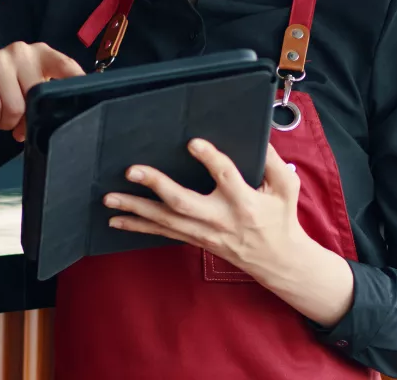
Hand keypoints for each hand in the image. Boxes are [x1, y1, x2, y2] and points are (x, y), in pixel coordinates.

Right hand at [0, 42, 82, 141]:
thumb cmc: (6, 93)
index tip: (88, 96)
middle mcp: (20, 50)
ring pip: (14, 106)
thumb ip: (46, 98)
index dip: (76, 80)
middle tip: (20, 121)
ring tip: (4, 115)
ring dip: (9, 121)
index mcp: (41, 54)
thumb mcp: (30, 92)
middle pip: (36, 95)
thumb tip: (62, 120)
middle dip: (29, 117)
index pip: (64, 65)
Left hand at [103, 140, 306, 278]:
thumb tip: (258, 135)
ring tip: (109, 198)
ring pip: (165, 221)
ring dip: (135, 209)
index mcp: (244, 202)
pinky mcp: (194, 238)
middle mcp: (220, 218)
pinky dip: (137, 227)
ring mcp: (204, 232)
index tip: (192, 142)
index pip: (226, 177)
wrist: (278, 261)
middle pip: (184, 203)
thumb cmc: (281, 219)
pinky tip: (116, 221)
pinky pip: (163, 233)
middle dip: (156, 186)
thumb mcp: (287, 188)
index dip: (210, 159)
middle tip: (132, 171)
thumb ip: (273, 162)